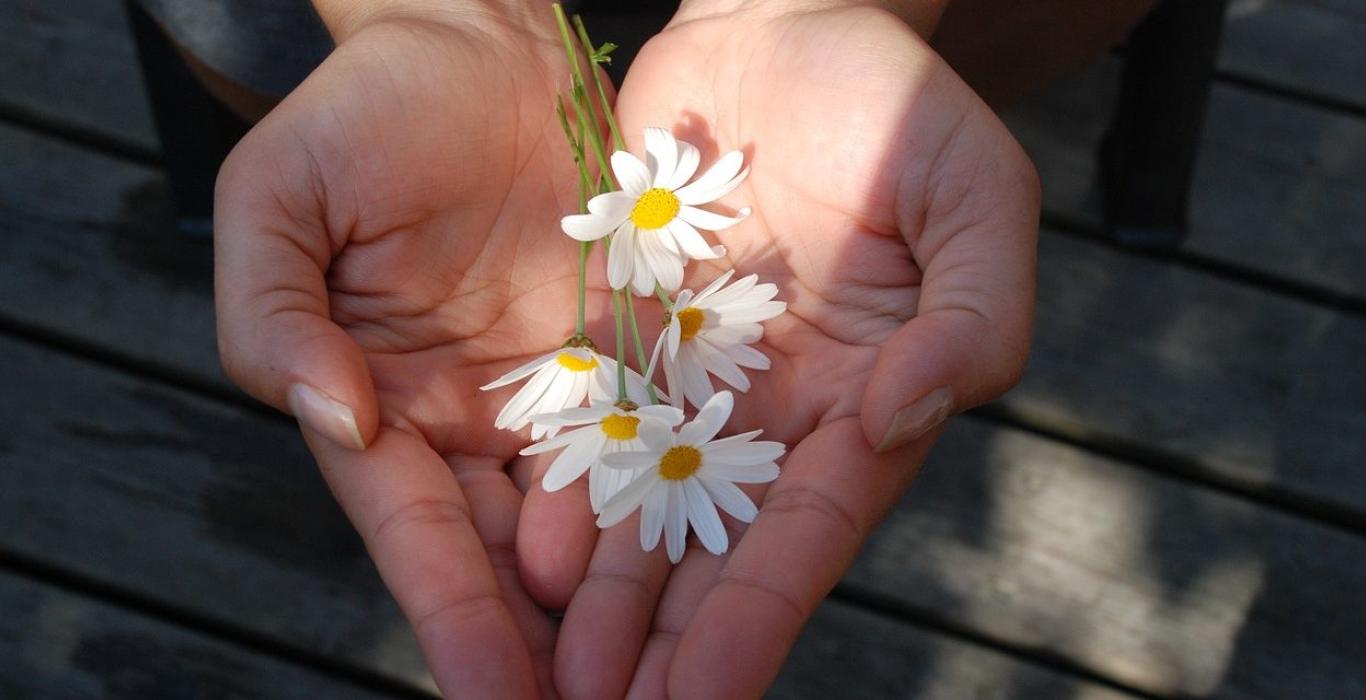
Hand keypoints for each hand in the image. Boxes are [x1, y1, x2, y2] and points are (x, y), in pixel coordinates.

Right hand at [214, 7, 616, 695]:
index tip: (492, 699)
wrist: (483, 39)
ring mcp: (563, 392)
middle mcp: (478, 420)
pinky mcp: (634, 352)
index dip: (455, 619)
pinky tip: (717, 576)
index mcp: (385, 403)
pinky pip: (664, 439)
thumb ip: (273, 316)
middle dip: (547, 649)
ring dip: (624, 609)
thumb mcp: (278, 200)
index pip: (420, 535)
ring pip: (595, 522)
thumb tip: (336, 425)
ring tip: (669, 686)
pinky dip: (683, 510)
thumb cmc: (366, 111)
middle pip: (511, 558)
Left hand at [549, 3, 1038, 697]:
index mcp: (861, 400)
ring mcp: (690, 379)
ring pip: (639, 510)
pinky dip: (558, 493)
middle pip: (712, 552)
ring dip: (601, 602)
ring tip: (553, 684)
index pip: (804, 533)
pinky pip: (583, 423)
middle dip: (663, 646)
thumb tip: (896, 423)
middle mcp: (770, 413)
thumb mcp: (977, 197)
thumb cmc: (899, 104)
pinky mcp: (622, 333)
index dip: (754, 621)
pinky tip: (521, 561)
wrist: (785, 23)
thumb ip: (970, 319)